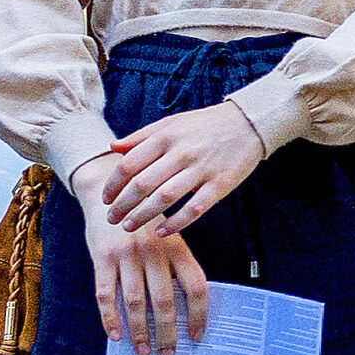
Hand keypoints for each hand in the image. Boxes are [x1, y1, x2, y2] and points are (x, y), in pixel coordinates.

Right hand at [75, 165, 210, 354]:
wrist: (107, 195)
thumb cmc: (144, 224)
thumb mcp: (168, 238)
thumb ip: (176, 267)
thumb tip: (186, 310)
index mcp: (177, 248)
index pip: (196, 287)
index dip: (198, 315)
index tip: (196, 336)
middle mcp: (154, 252)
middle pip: (164, 301)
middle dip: (167, 332)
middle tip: (168, 354)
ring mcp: (126, 255)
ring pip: (134, 302)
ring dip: (140, 331)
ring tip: (144, 351)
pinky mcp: (101, 258)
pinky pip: (105, 294)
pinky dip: (110, 318)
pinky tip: (116, 335)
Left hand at [102, 102, 265, 235]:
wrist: (248, 123)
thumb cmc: (206, 124)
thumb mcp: (172, 122)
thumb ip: (142, 136)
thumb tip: (113, 148)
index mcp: (166, 137)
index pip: (129, 165)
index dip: (113, 185)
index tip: (106, 199)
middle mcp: (182, 153)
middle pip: (142, 184)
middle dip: (123, 205)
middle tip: (112, 219)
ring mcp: (202, 169)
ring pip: (165, 198)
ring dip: (143, 215)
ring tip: (129, 226)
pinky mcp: (221, 184)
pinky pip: (195, 208)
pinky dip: (176, 222)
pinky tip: (162, 231)